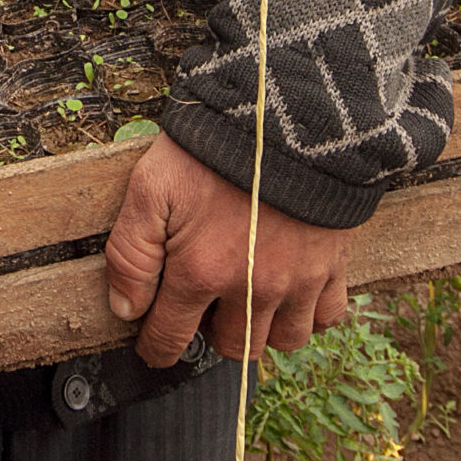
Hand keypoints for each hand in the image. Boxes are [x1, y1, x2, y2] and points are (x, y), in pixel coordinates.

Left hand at [104, 133, 351, 367]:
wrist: (286, 112)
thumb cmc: (213, 147)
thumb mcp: (150, 187)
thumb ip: (131, 253)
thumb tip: (127, 311)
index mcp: (201, 271)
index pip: (171, 339)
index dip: (156, 348)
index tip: (154, 344)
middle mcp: (252, 286)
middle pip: (233, 348)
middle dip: (213, 337)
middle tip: (206, 306)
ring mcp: (297, 279)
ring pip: (283, 341)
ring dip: (263, 330)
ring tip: (249, 301)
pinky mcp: (333, 262)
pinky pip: (328, 317)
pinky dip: (310, 314)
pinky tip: (292, 292)